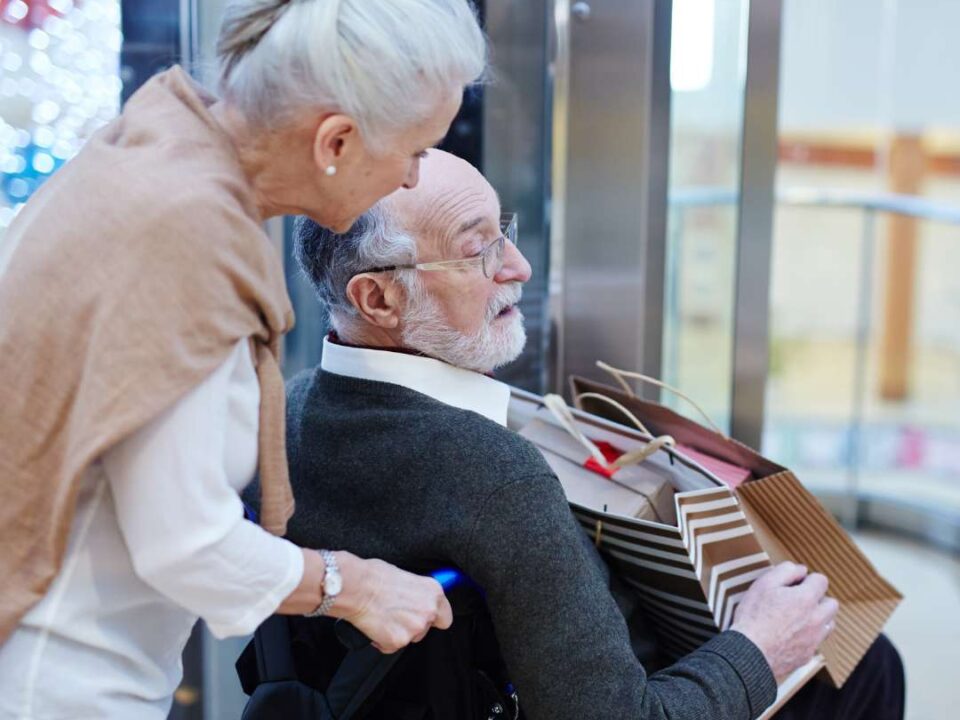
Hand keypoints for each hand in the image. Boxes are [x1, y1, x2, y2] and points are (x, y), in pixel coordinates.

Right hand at [327, 552, 452, 653]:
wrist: (355, 587)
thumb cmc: (374, 576)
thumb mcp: (405, 576)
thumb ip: (416, 592)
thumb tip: (414, 597)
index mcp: (433, 592)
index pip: (445, 616)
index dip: (434, 617)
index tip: (427, 617)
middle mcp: (428, 611)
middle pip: (425, 629)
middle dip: (411, 625)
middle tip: (395, 613)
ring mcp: (414, 629)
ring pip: (409, 638)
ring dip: (397, 632)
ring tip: (382, 616)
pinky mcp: (398, 642)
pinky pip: (391, 646)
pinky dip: (382, 640)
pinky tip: (374, 625)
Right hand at [730, 561, 838, 682]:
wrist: (749, 653)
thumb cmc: (754, 618)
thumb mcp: (764, 584)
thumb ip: (785, 571)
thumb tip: (800, 569)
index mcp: (806, 599)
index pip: (821, 581)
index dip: (807, 579)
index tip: (795, 583)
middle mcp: (816, 619)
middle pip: (831, 604)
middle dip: (818, 599)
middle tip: (798, 600)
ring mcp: (814, 639)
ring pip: (828, 624)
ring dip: (818, 618)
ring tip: (797, 618)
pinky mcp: (807, 655)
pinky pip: (816, 642)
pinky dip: (808, 636)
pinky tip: (789, 635)